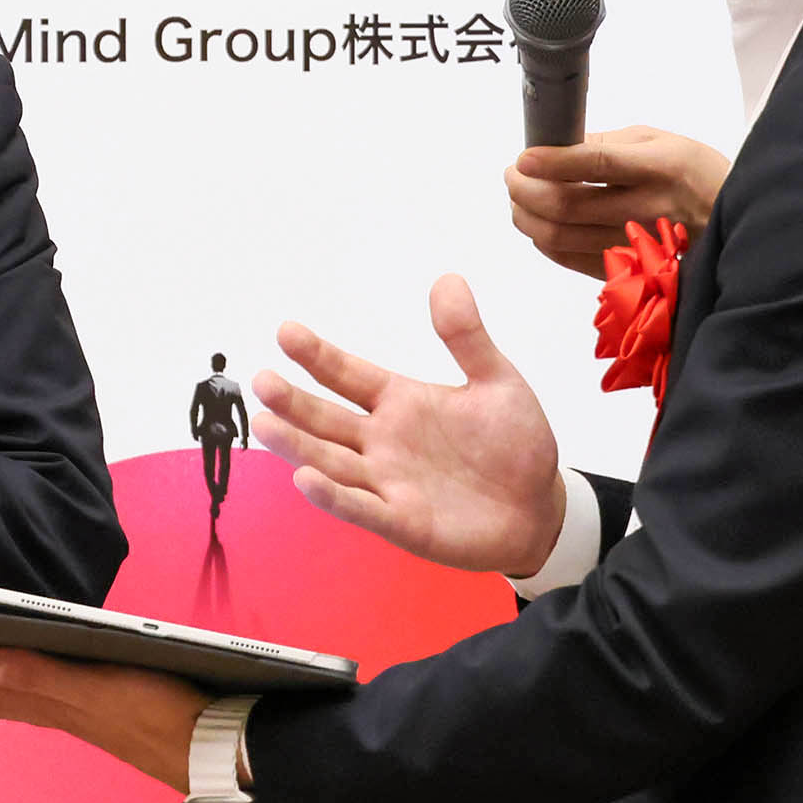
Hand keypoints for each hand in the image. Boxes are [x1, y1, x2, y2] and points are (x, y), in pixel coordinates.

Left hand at [0, 650, 276, 802]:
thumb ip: (41, 675)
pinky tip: (24, 681)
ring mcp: (81, 716)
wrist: (219, 753)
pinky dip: (17, 687)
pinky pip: (42, 700)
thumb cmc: (164, 716)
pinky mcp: (104, 715)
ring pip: (13, 699)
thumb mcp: (102, 689)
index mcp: (51, 703)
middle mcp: (58, 712)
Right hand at [252, 276, 561, 572]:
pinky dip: (334, 496)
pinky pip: (361, 508)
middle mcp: (383, 442)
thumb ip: (466, 337)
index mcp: (400, 403)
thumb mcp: (497, 382)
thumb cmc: (515, 447)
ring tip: (264, 424)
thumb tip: (447, 280)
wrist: (541, 509)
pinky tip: (306, 479)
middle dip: (293, 401)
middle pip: (326, 419)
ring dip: (298, 444)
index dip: (318, 356)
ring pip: (331, 461)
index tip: (286, 332)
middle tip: (261, 379)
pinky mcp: (402, 521)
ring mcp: (387, 482)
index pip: (348, 375)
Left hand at [505, 127, 729, 279]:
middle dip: (526, 190)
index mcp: (658, 168)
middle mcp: (646, 209)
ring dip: (527, 217)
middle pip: (568, 207)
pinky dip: (544, 242)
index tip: (524, 158)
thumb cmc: (694, 174)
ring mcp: (635, 244)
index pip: (597, 164)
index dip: (553, 162)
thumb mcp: (661, 141)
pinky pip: (569, 259)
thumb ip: (608, 143)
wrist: (728, 219)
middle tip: (513, 176)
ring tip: (520, 199)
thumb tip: (558, 146)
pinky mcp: (625, 267)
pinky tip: (538, 225)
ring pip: (561, 237)